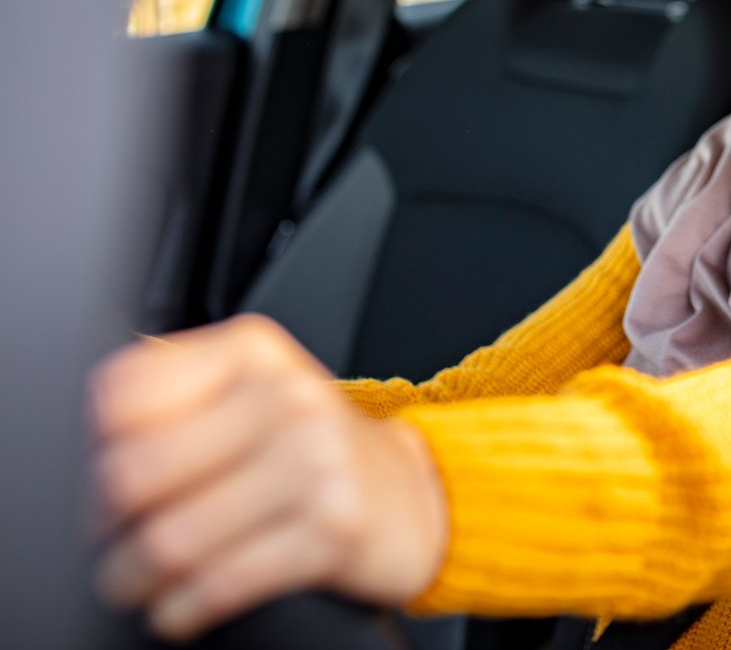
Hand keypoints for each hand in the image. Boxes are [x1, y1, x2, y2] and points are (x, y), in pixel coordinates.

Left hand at [88, 314, 447, 641]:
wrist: (413, 494)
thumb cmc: (315, 451)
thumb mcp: (255, 398)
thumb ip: (180, 403)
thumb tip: (89, 458)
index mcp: (254, 350)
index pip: (126, 394)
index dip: (94, 451)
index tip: (101, 485)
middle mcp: (288, 394)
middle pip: (136, 472)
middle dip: (104, 528)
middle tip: (110, 546)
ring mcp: (317, 459)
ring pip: (172, 537)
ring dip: (135, 578)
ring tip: (135, 585)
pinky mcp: (334, 527)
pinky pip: (222, 581)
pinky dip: (184, 607)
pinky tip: (181, 606)